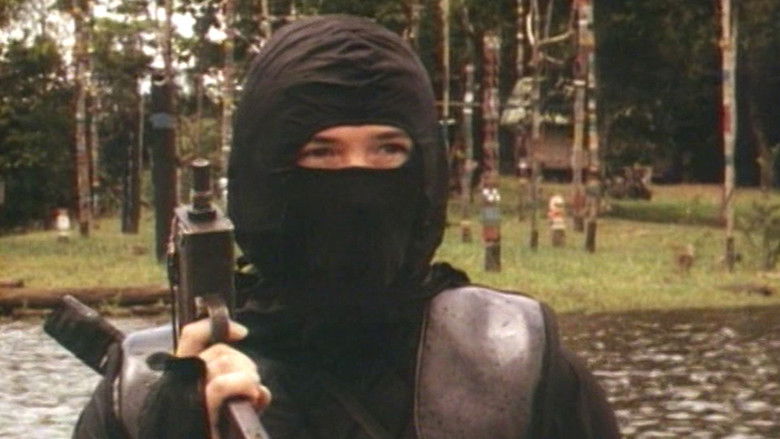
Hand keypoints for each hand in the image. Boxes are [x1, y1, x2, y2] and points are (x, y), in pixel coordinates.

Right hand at [176, 319, 271, 438]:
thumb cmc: (214, 432)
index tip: (241, 332)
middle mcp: (178, 384)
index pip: (190, 338)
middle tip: (253, 387)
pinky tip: (253, 397)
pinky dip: (244, 386)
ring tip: (253, 396)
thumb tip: (262, 392)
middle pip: (219, 352)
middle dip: (244, 365)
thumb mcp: (226, 412)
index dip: (214, 327)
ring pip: (224, 364)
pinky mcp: (197, 410)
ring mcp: (186, 395)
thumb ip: (237, 394)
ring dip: (248, 376)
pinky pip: (221, 385)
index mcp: (180, 381)